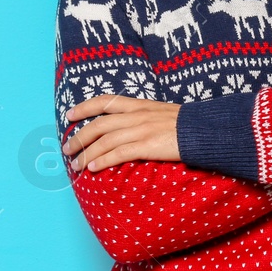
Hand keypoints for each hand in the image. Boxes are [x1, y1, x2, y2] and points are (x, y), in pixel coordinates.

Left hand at [61, 95, 181, 172]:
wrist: (204, 130)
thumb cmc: (187, 125)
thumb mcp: (162, 113)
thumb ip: (145, 118)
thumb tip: (130, 128)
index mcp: (139, 105)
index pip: (105, 102)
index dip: (84, 107)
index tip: (69, 115)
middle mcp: (136, 115)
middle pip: (98, 125)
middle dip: (79, 137)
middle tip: (67, 149)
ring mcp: (140, 130)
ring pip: (104, 141)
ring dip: (86, 154)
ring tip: (76, 165)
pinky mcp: (146, 146)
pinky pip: (117, 154)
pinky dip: (102, 161)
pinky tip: (93, 168)